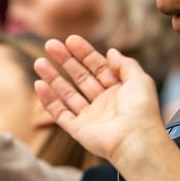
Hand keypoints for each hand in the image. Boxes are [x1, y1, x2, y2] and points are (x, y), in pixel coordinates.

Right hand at [30, 37, 168, 168]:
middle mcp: (103, 103)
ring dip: (53, 78)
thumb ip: (125, 63)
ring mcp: (90, 117)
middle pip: (80, 78)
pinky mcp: (78, 130)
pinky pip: (60, 113)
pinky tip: (39, 85)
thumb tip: (111, 51)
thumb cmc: (141, 111)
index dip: (84, 53)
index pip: (98, 67)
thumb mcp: (139, 79)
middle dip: (65, 61)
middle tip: (50, 45)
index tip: (70, 40)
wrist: (135, 140)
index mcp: (119, 90)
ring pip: (67, 94)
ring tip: (39, 62)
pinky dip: (48, 100)